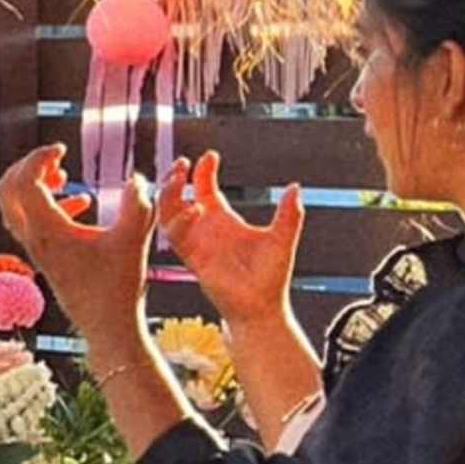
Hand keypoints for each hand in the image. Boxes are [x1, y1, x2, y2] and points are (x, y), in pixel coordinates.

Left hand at [0, 146, 156, 363]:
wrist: (108, 326)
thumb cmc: (119, 287)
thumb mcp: (134, 239)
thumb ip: (138, 204)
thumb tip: (138, 178)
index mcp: (48, 230)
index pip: (24, 182)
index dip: (38, 158)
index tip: (61, 149)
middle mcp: (34, 238)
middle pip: (7, 190)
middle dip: (27, 167)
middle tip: (55, 159)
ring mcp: (36, 249)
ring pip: (15, 207)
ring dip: (35, 185)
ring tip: (64, 177)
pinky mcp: (45, 257)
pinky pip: (32, 222)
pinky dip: (48, 205)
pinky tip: (82, 202)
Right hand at [164, 150, 304, 324]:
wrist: (261, 307)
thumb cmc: (271, 277)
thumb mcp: (281, 239)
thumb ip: (288, 214)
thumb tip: (296, 187)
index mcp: (224, 221)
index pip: (204, 188)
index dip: (203, 170)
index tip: (210, 155)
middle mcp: (205, 229)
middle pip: (178, 197)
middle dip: (175, 179)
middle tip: (181, 163)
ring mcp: (196, 243)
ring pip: (169, 214)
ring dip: (169, 196)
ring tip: (177, 179)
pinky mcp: (193, 259)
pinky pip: (176, 237)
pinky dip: (180, 222)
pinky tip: (195, 209)